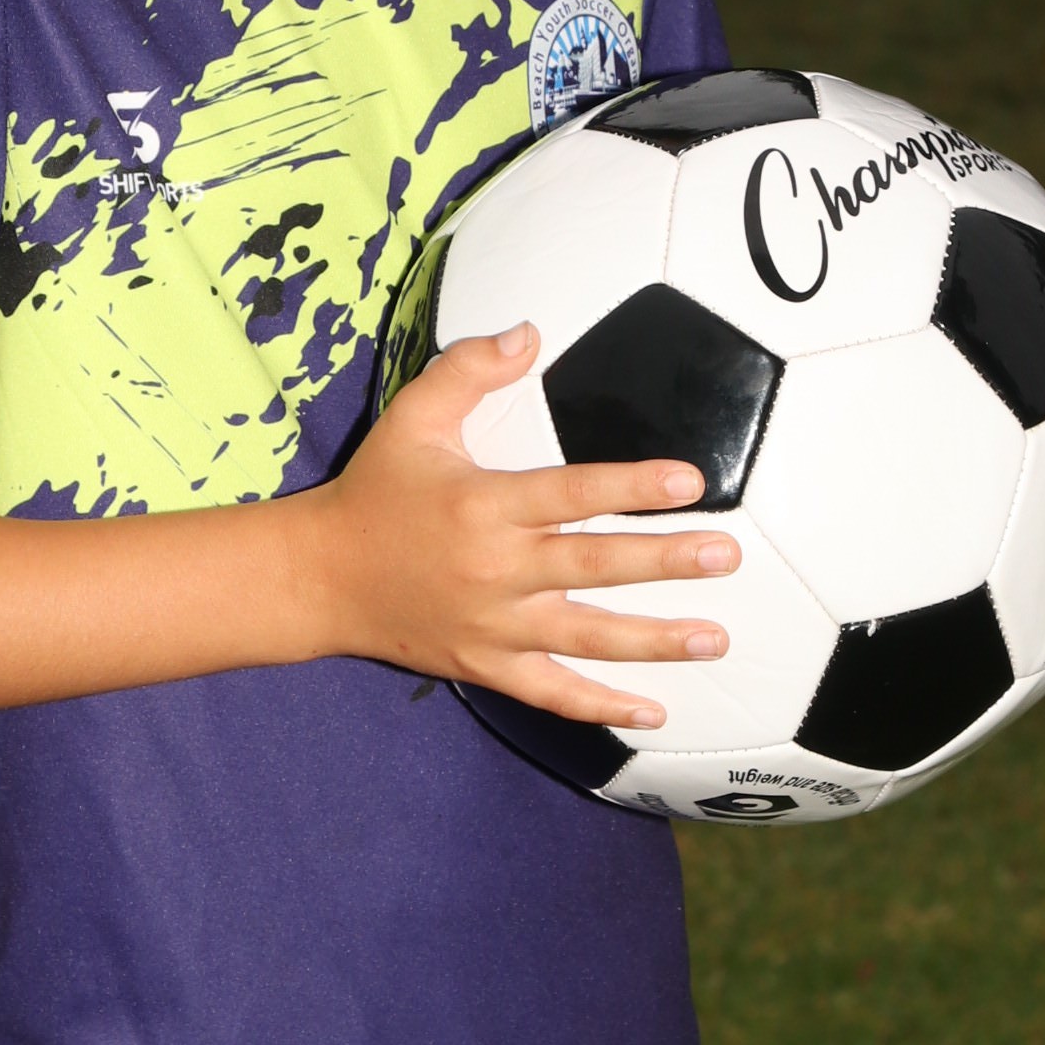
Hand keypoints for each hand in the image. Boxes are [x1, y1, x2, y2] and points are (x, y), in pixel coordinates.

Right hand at [313, 326, 736, 728]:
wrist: (319, 577)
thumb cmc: (375, 492)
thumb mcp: (414, 418)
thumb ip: (470, 369)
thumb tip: (531, 332)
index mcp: (484, 504)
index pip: (572, 492)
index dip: (633, 486)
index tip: (689, 481)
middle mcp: (495, 568)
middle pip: (594, 565)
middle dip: (665, 560)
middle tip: (725, 555)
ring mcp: (493, 623)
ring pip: (586, 636)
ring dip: (654, 640)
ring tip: (713, 638)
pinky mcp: (486, 664)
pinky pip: (552, 691)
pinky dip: (601, 706)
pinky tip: (653, 712)